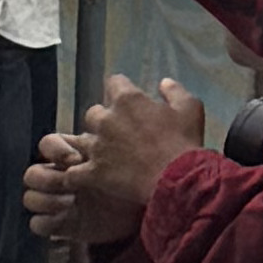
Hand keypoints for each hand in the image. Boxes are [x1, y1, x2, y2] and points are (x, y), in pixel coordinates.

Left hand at [28, 73, 206, 243]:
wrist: (176, 180)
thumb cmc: (184, 142)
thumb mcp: (190, 108)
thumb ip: (174, 91)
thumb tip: (163, 82)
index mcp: (128, 100)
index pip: (113, 83)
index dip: (120, 90)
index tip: (128, 100)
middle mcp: (106, 120)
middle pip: (93, 113)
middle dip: (103, 120)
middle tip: (117, 132)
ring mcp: (96, 147)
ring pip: (80, 141)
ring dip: (91, 147)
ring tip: (102, 157)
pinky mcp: (92, 172)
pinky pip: (72, 173)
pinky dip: (75, 175)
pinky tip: (82, 178)